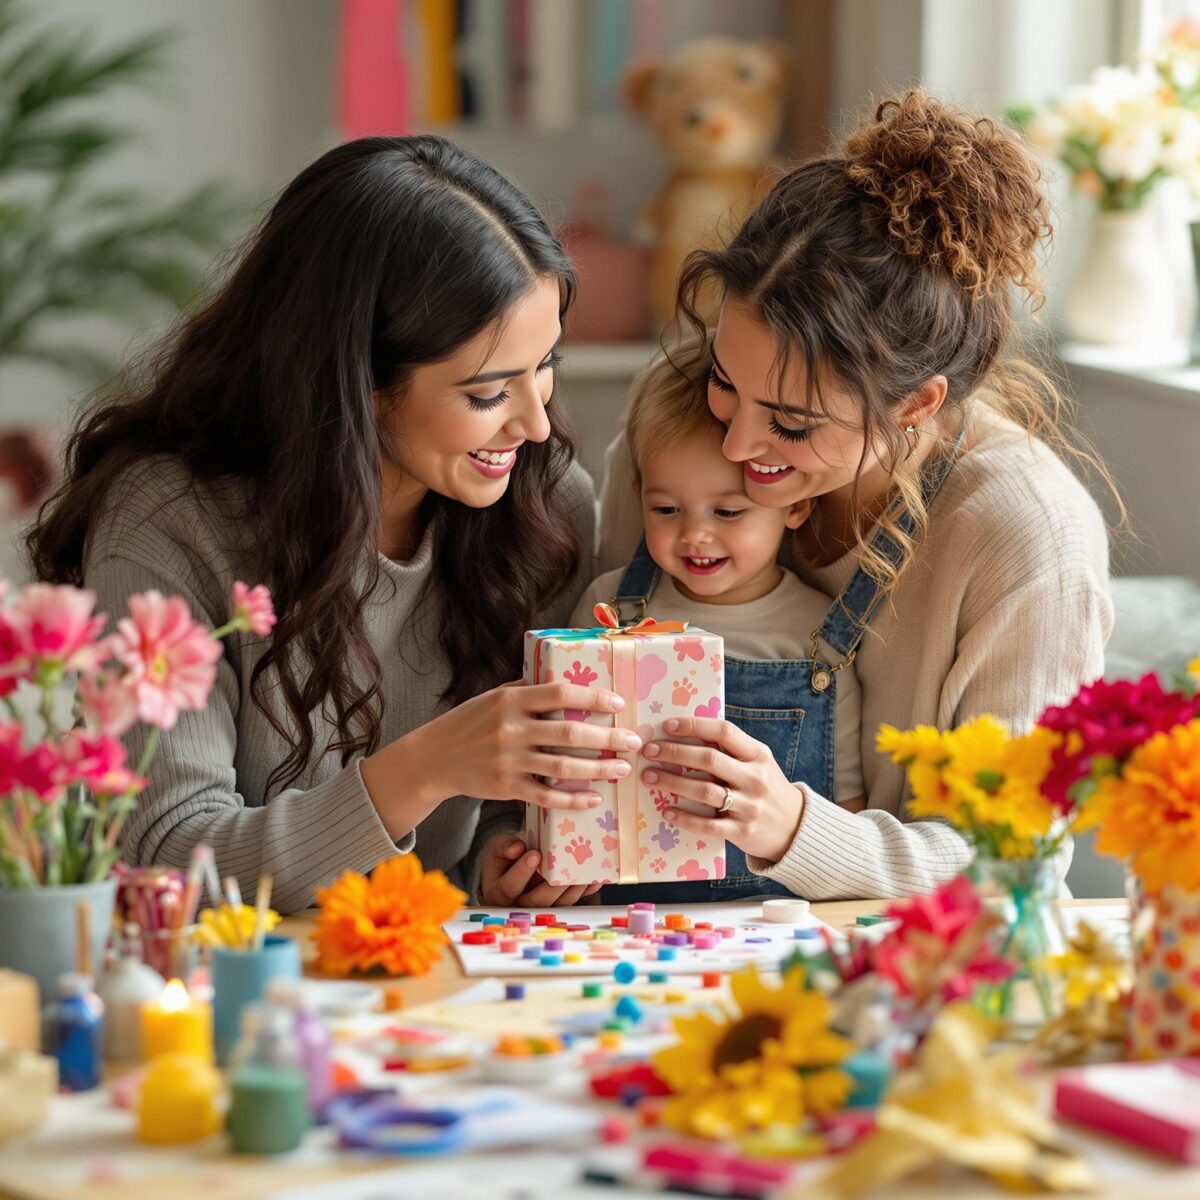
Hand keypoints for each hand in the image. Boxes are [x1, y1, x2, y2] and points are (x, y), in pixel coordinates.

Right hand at [369, 680, 642, 813]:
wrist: (433, 758)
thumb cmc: (470, 722)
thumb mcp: (493, 697)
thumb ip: (526, 690)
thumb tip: (567, 678)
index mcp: (511, 700)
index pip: (559, 693)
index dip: (592, 697)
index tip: (618, 704)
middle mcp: (510, 729)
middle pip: (568, 732)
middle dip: (606, 737)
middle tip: (633, 741)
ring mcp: (508, 760)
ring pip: (562, 766)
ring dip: (597, 769)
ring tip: (622, 769)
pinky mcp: (506, 788)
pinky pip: (546, 796)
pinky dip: (572, 799)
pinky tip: (594, 798)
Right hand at [477, 833, 601, 907]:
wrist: (513, 866)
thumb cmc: (505, 856)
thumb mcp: (499, 847)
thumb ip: (506, 846)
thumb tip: (518, 848)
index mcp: (499, 892)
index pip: (509, 886)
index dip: (522, 872)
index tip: (535, 854)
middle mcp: (519, 905)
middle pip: (537, 901)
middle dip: (553, 885)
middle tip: (565, 866)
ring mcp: (541, 907)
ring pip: (558, 904)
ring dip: (573, 889)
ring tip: (585, 870)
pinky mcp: (557, 905)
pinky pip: (572, 901)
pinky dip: (585, 891)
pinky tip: (595, 879)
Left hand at [641, 717, 804, 862]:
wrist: (795, 828)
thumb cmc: (767, 789)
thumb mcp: (759, 763)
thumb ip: (732, 750)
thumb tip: (686, 733)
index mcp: (758, 755)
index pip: (724, 732)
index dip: (694, 726)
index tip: (667, 725)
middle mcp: (755, 778)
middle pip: (709, 760)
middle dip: (674, 752)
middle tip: (649, 750)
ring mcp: (749, 806)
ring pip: (704, 791)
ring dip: (672, 782)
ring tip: (648, 777)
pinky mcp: (741, 831)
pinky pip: (707, 824)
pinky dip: (684, 818)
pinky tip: (666, 810)